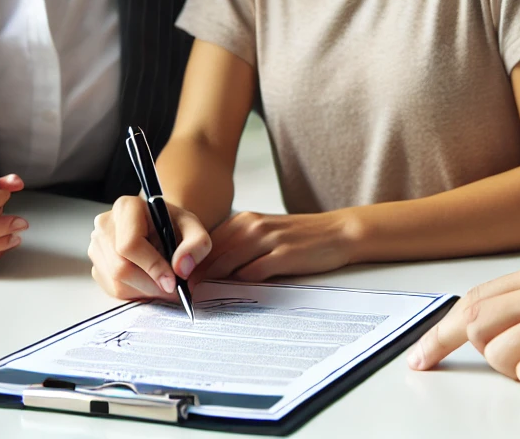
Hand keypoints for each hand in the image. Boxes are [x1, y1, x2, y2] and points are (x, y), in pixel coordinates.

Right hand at [88, 195, 211, 300]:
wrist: (161, 228)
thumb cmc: (175, 225)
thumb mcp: (194, 228)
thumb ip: (197, 244)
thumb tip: (181, 269)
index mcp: (126, 207)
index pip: (130, 244)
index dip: (152, 266)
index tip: (172, 282)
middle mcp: (105, 225)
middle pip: (120, 268)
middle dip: (150, 284)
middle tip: (173, 290)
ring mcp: (96, 246)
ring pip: (116, 283)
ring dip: (144, 291)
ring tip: (164, 284)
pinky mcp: (96, 266)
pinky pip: (112, 290)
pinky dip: (135, 292)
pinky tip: (150, 281)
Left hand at [196, 210, 358, 281]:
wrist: (338, 232)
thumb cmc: (301, 237)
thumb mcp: (265, 234)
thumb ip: (239, 248)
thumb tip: (209, 272)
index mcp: (245, 220)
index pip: (207, 244)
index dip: (192, 264)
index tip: (182, 283)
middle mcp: (253, 225)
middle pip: (214, 255)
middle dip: (196, 277)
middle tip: (184, 297)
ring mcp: (268, 239)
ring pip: (228, 263)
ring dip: (211, 284)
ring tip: (199, 300)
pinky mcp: (283, 255)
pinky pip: (253, 272)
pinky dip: (238, 286)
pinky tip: (231, 296)